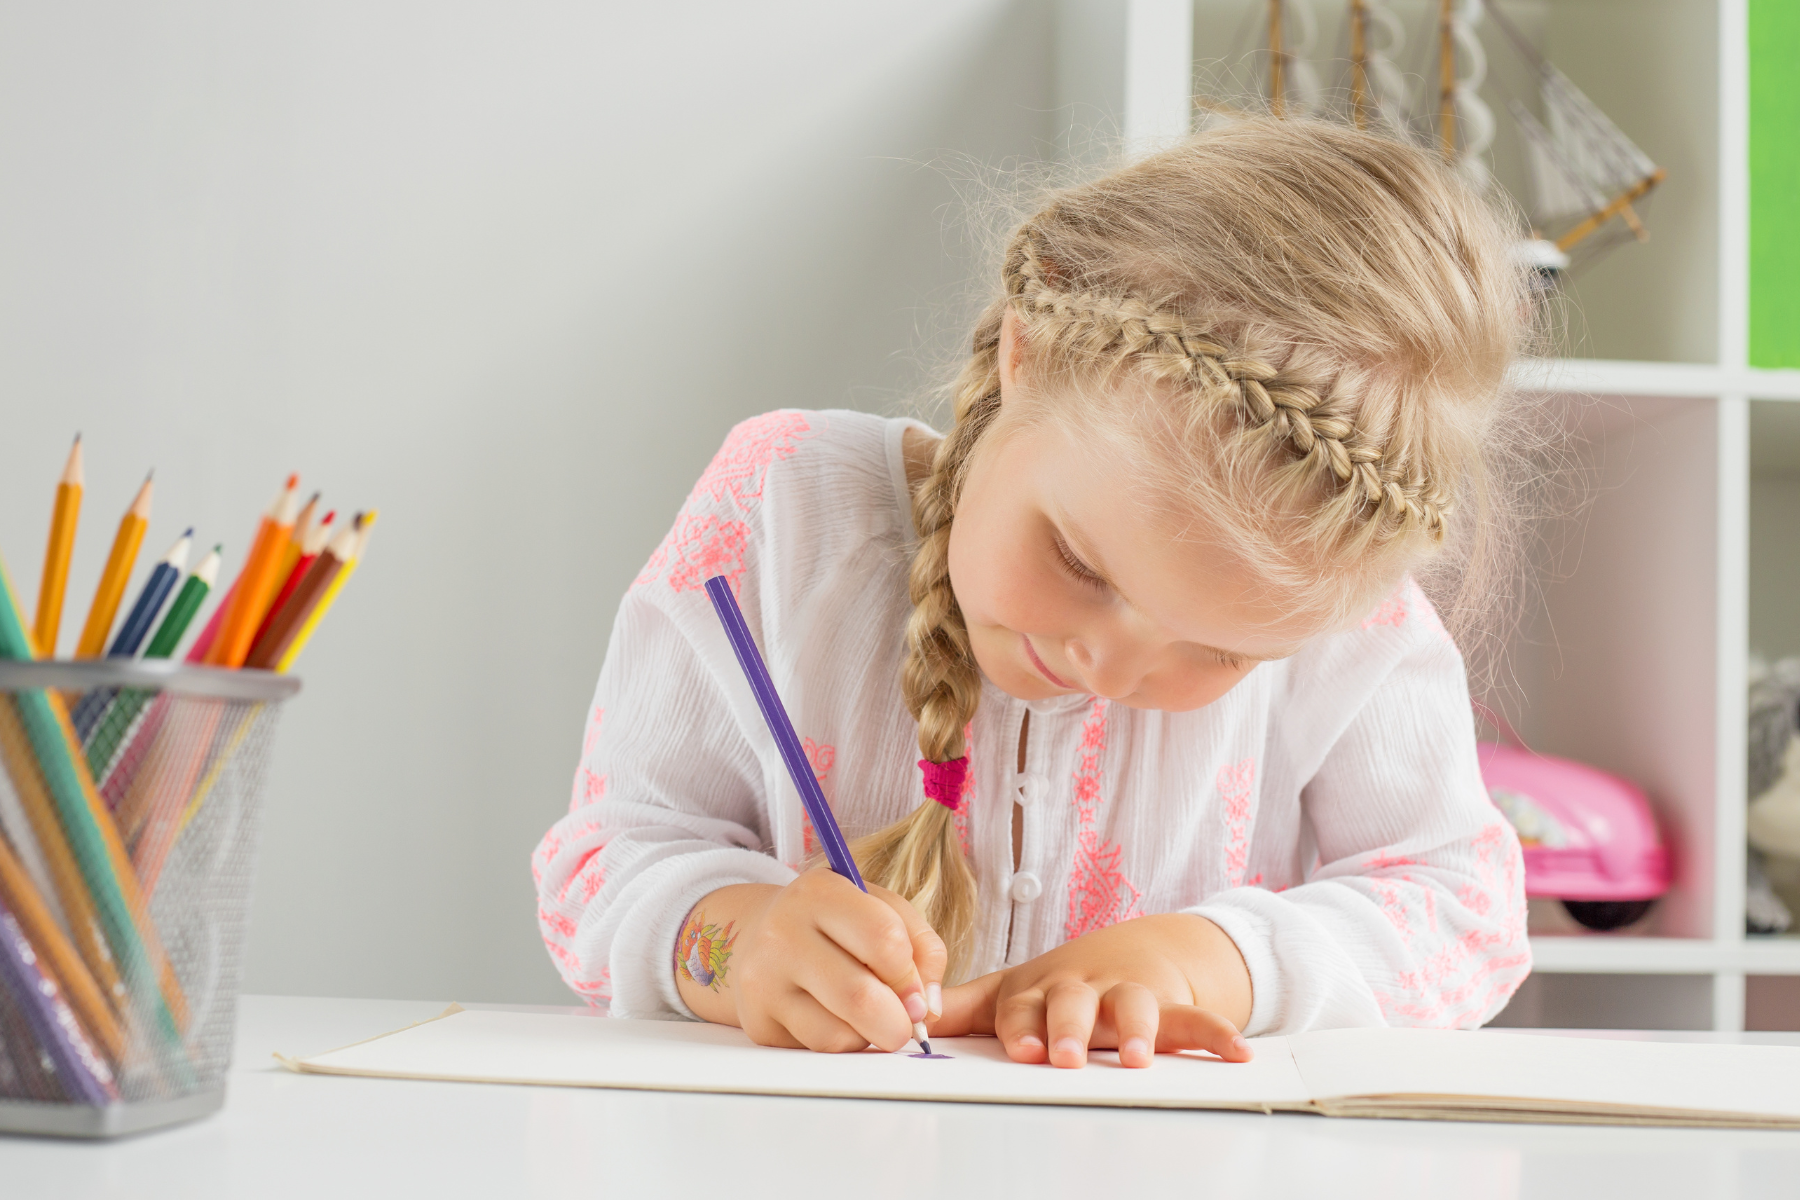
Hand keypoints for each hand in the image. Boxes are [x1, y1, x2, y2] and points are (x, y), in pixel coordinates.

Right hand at [673, 870, 945, 1053]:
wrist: (759, 938)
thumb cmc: (834, 924)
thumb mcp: (881, 909)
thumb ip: (921, 948)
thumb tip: (927, 1010)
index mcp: (819, 892)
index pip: (883, 939)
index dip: (912, 976)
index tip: (918, 993)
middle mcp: (781, 933)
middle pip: (859, 996)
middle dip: (898, 1023)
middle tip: (906, 1023)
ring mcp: (763, 981)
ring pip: (838, 1034)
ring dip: (868, 1035)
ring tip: (864, 1013)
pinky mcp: (758, 1023)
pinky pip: (819, 1049)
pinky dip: (842, 1043)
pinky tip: (835, 1019)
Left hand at [931, 914, 1252, 1068]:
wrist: (1130, 952)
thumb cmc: (1059, 985)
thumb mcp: (1009, 993)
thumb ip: (958, 1011)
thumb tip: (899, 1020)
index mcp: (1038, 992)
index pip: (1023, 1007)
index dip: (1021, 1025)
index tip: (1017, 1046)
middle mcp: (1082, 992)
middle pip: (1075, 1005)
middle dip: (1070, 1029)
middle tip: (1065, 1056)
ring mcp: (1127, 996)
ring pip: (1136, 1008)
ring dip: (1138, 1031)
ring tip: (1139, 1058)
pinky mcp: (1171, 1005)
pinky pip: (1199, 1019)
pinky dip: (1219, 1033)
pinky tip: (1238, 1053)